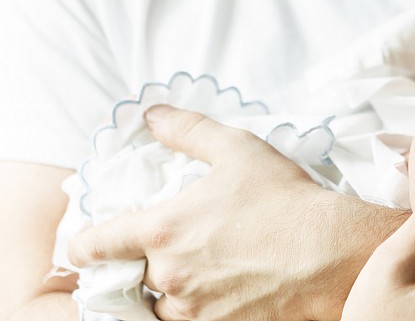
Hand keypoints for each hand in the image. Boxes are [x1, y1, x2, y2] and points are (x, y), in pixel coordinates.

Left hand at [68, 105, 380, 320]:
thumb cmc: (286, 201)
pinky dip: (198, 307)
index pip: (94, 245)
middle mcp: (168, 274)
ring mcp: (192, 307)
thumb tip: (154, 114)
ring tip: (202, 270)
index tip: (84, 246)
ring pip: (161, 303)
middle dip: (146, 263)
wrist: (331, 253)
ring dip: (171, 289)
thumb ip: (188, 130)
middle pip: (132, 275)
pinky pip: (190, 320)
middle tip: (175, 248)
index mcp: (161, 230)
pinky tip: (222, 288)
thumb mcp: (238, 150)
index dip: (83, 245)